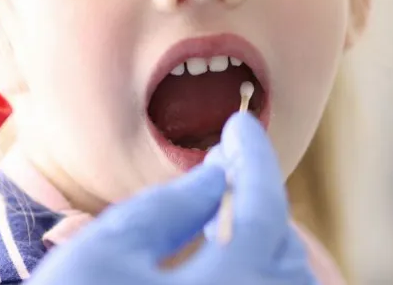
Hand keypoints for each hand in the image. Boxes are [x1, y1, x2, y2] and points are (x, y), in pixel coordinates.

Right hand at [27, 112, 317, 283]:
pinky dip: (253, 275)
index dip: (253, 156)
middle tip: (224, 166)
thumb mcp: (108, 248)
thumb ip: (169, 206)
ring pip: (284, 282)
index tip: (238, 123)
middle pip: (284, 250)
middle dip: (259, 200)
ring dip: (260, 242)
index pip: (264, 207)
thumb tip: (215, 175)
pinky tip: (215, 263)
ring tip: (218, 217)